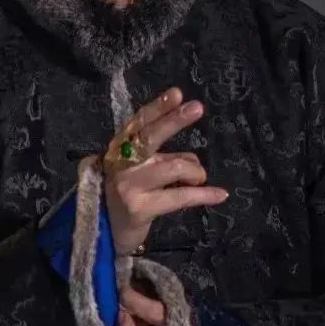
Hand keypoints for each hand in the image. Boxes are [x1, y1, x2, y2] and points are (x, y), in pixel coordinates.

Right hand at [100, 86, 228, 257]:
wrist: (104, 232)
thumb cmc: (128, 195)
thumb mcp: (142, 171)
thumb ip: (164, 159)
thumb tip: (195, 161)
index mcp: (119, 149)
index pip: (138, 123)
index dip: (158, 108)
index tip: (177, 93)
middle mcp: (121, 164)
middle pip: (150, 137)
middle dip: (174, 120)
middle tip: (197, 107)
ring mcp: (129, 186)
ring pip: (174, 167)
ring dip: (195, 172)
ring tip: (199, 179)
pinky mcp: (140, 208)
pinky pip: (180, 196)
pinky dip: (204, 195)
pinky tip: (220, 195)